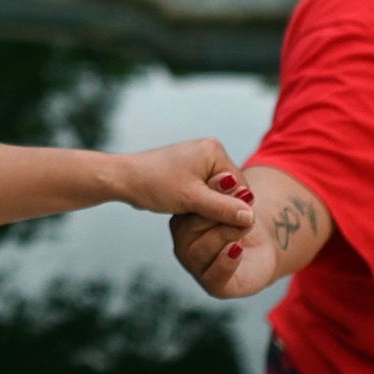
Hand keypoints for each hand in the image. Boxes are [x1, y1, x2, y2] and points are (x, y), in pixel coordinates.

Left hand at [110, 139, 252, 228]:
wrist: (124, 179)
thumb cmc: (155, 184)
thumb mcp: (192, 199)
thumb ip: (223, 208)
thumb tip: (250, 217)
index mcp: (215, 151)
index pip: (240, 185)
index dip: (234, 207)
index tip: (219, 221)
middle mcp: (210, 152)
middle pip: (230, 189)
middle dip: (220, 206)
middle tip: (202, 217)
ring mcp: (199, 161)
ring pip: (217, 193)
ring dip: (209, 207)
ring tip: (192, 213)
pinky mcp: (189, 172)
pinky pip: (205, 192)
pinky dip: (200, 204)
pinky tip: (188, 211)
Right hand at [170, 174, 277, 298]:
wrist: (262, 249)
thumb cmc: (242, 222)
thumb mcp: (234, 203)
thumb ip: (227, 193)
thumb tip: (228, 178)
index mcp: (183, 222)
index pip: (189, 208)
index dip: (210, 194)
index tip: (230, 182)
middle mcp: (184, 246)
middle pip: (192, 229)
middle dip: (219, 214)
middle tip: (243, 202)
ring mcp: (196, 267)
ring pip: (199, 251)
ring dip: (224, 234)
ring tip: (245, 224)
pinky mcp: (213, 286)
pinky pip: (214, 275)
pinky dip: (226, 261)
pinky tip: (237, 248)